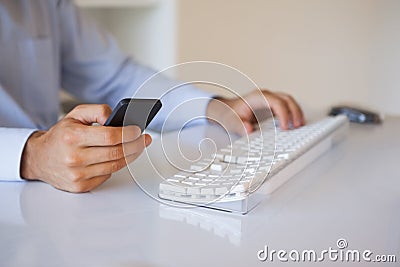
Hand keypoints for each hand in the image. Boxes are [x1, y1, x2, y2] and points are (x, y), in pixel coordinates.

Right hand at [20, 104, 151, 192]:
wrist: (39, 158)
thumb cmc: (60, 136)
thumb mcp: (75, 115)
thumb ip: (97, 111)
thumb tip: (116, 117)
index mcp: (73, 137)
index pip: (111, 137)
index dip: (129, 133)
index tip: (138, 130)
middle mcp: (74, 157)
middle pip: (117, 152)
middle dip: (136, 145)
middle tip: (144, 139)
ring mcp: (78, 175)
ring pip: (115, 165)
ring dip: (131, 155)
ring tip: (137, 146)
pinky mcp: (81, 187)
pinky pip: (108, 176)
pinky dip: (116, 166)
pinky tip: (119, 157)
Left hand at [206, 89, 304, 133]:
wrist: (226, 110)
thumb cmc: (229, 114)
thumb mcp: (231, 122)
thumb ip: (239, 126)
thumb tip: (248, 129)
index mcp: (256, 97)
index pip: (276, 102)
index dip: (283, 114)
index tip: (285, 127)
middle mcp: (265, 96)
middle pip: (286, 99)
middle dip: (294, 112)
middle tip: (297, 126)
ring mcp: (269, 99)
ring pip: (288, 101)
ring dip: (296, 112)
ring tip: (300, 125)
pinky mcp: (272, 106)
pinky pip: (286, 106)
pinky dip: (293, 114)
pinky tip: (295, 124)